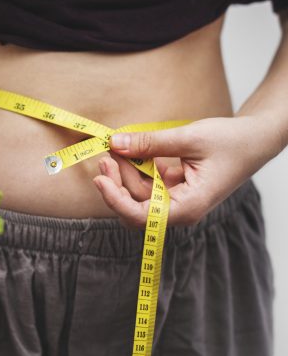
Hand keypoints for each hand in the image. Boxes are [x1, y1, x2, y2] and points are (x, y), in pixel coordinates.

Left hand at [92, 116, 282, 227]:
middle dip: (117, 182)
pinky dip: (137, 166)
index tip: (100, 180)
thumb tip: (115, 143)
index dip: (116, 200)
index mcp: (187, 207)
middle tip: (105, 154)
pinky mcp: (173, 188)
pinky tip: (130, 150)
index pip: (141, 217)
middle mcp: (180, 209)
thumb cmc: (231, 142)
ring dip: (125, 171)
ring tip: (116, 147)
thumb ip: (150, 143)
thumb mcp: (188, 138)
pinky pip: (148, 182)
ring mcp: (176, 200)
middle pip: (135, 206)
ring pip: (139, 192)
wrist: (256, 139)